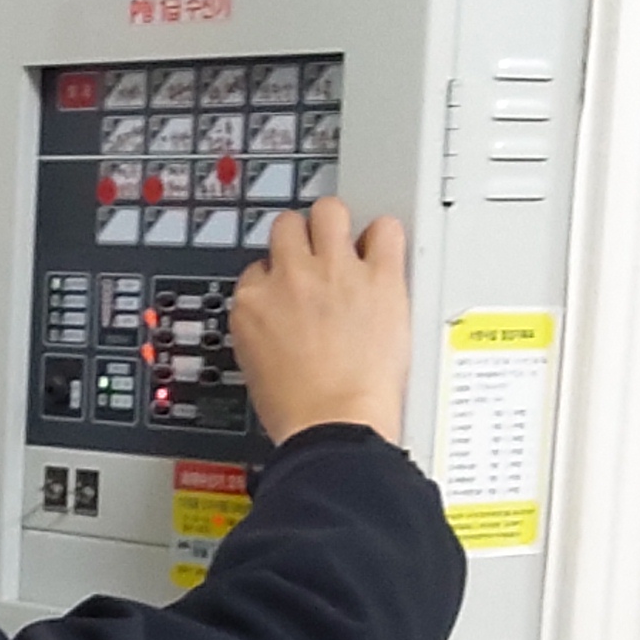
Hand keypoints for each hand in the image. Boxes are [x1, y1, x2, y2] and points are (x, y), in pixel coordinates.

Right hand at [229, 196, 410, 443]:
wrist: (332, 427)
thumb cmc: (297, 410)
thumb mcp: (254, 364)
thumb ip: (265, 326)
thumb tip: (278, 319)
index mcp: (253, 301)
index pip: (260, 266)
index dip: (278, 275)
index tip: (291, 287)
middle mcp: (291, 277)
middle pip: (289, 227)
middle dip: (301, 237)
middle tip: (317, 253)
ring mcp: (336, 272)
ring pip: (329, 212)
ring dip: (337, 223)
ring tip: (350, 242)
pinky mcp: (380, 278)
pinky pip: (385, 230)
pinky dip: (385, 236)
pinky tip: (385, 250)